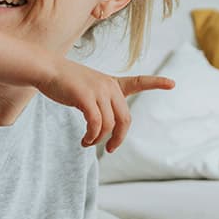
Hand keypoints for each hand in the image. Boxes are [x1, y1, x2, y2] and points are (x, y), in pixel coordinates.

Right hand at [40, 58, 174, 150]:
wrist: (46, 69)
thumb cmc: (64, 82)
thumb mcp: (87, 89)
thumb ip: (99, 104)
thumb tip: (102, 130)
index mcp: (111, 83)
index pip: (138, 82)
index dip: (156, 83)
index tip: (173, 83)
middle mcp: (109, 86)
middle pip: (124, 119)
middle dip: (118, 138)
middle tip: (110, 149)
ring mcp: (98, 91)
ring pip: (109, 125)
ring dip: (99, 139)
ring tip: (87, 142)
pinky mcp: (86, 97)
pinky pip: (95, 124)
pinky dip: (92, 136)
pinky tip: (84, 140)